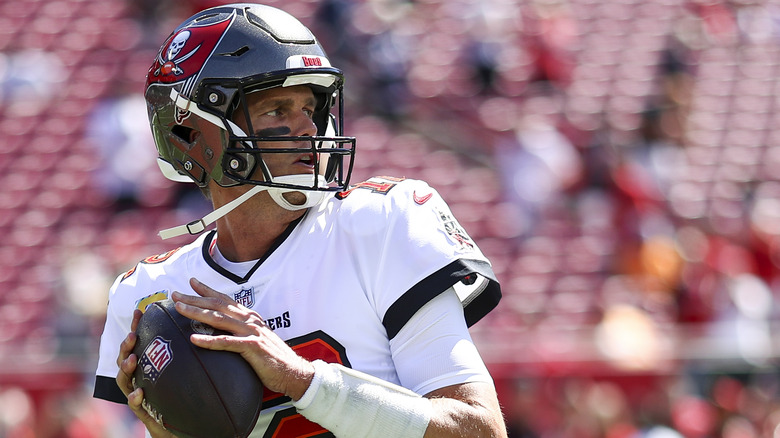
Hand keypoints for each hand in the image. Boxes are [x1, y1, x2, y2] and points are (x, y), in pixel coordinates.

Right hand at [116, 309, 174, 437]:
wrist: (178, 425)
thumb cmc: (180, 394)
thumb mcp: (183, 369)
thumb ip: (185, 351)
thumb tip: (202, 327)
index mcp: (147, 364)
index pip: (139, 342)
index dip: (137, 326)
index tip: (141, 311)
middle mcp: (138, 376)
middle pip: (125, 357)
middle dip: (126, 345)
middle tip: (133, 336)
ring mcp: (136, 392)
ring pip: (124, 379)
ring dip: (126, 368)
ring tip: (132, 359)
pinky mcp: (142, 410)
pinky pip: (134, 404)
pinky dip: (134, 397)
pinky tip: (139, 392)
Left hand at [171, 278, 314, 399]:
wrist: (293, 372)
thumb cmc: (274, 359)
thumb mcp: (257, 339)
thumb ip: (243, 332)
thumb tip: (227, 331)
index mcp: (250, 318)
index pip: (226, 299)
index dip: (208, 290)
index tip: (191, 282)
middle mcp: (250, 320)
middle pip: (218, 305)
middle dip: (195, 298)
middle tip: (175, 294)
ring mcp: (251, 332)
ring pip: (219, 319)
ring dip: (197, 312)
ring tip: (179, 309)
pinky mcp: (252, 347)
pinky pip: (226, 343)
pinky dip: (209, 340)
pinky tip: (194, 339)